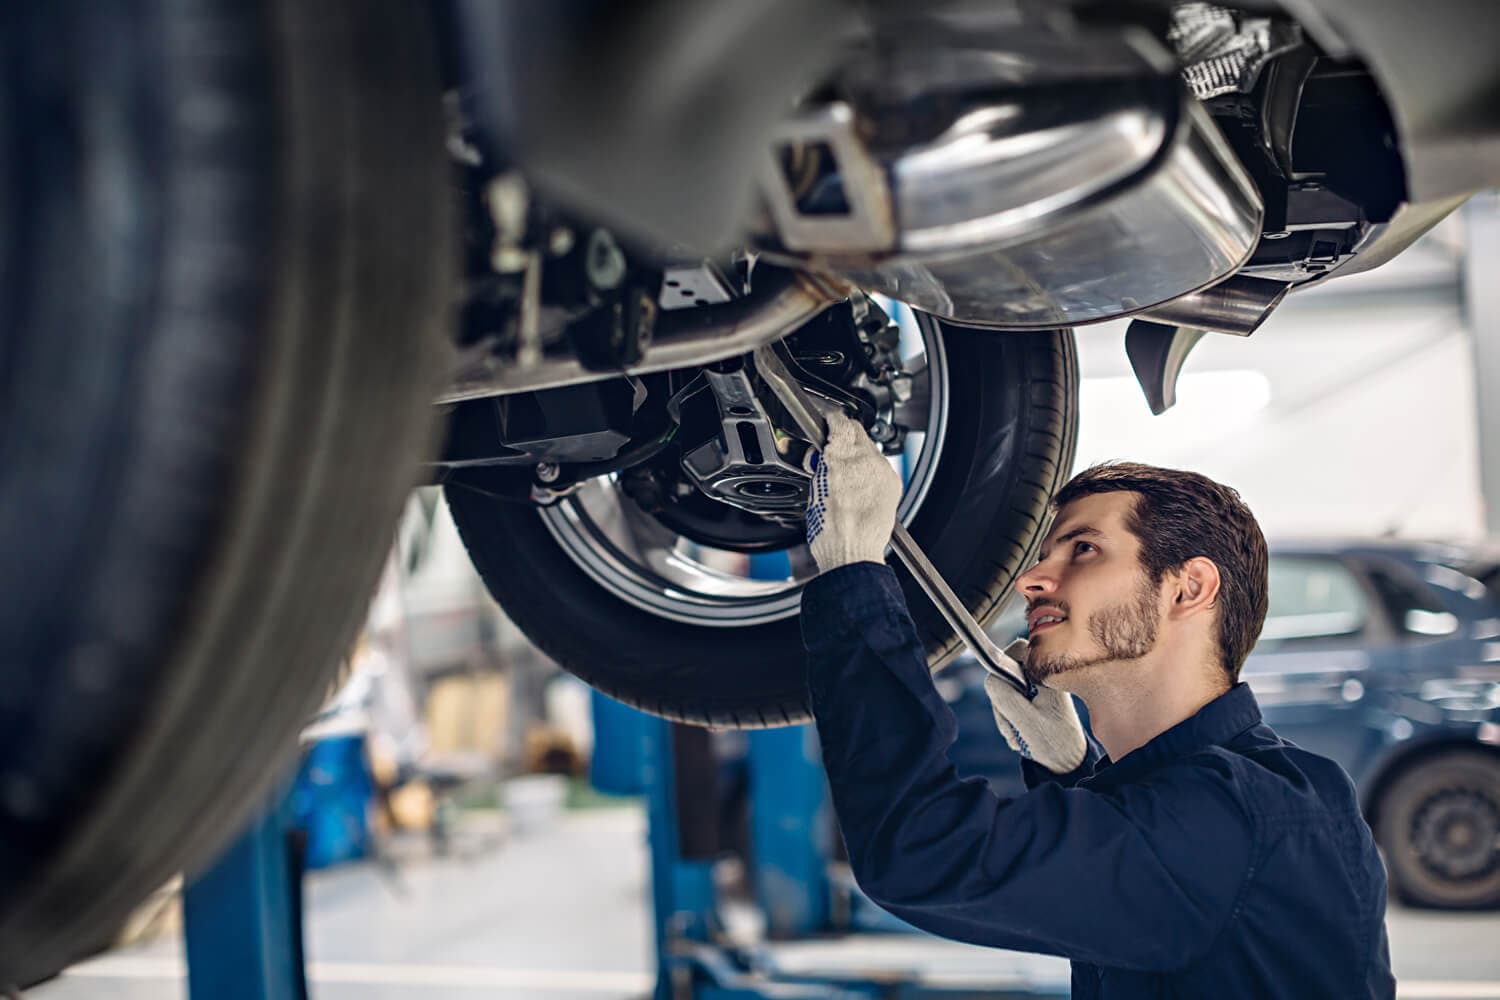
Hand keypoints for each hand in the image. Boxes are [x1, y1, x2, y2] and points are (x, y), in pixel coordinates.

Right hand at [805, 412, 902, 572]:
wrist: (853, 554)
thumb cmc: (830, 531)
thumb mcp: (814, 489)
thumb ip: (821, 465)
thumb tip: (823, 455)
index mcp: (841, 457)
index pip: (840, 421)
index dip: (831, 420)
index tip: (827, 422)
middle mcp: (866, 459)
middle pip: (857, 432)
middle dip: (844, 438)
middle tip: (831, 452)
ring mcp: (882, 471)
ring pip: (870, 449)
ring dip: (857, 455)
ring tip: (844, 475)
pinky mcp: (893, 483)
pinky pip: (880, 467)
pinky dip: (870, 471)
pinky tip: (859, 486)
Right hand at [983, 639, 1087, 773]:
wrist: (1066, 762)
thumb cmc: (1053, 742)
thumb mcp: (1025, 720)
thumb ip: (1004, 696)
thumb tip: (990, 677)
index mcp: (1046, 675)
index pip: (1015, 650)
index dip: (1003, 668)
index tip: (1006, 695)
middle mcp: (1042, 676)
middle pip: (1004, 673)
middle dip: (1003, 701)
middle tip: (1014, 723)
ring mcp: (1037, 688)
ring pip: (1004, 690)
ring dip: (1005, 714)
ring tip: (1020, 732)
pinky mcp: (1033, 699)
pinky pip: (1009, 702)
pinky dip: (1009, 718)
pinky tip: (1022, 731)